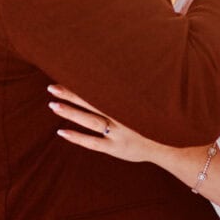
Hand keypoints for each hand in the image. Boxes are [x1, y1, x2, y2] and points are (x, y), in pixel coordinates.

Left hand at [48, 84, 168, 163]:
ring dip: (72, 112)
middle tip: (52, 86)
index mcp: (125, 103)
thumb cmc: (151, 122)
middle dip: (72, 94)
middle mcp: (120, 116)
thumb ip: (124, 94)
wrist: (167, 146)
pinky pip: (93, 142)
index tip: (68, 71)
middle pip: (92, 102)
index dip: (84, 81)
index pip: (101, 89)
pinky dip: (77, 137)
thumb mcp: (142, 104)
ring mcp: (117, 133)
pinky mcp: (114, 148)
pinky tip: (62, 132)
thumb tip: (108, 79)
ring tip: (53, 105)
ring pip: (90, 121)